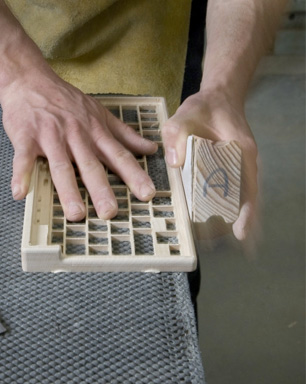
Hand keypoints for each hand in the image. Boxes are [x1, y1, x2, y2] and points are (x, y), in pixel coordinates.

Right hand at [0, 71, 157, 220]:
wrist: (30, 80)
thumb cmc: (65, 100)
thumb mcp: (100, 112)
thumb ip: (124, 134)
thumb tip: (150, 149)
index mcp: (95, 132)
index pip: (119, 156)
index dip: (134, 175)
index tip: (147, 193)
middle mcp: (76, 136)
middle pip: (90, 165)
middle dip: (101, 189)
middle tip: (110, 212)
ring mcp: (50, 137)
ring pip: (61, 166)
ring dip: (68, 190)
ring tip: (76, 213)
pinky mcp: (26, 137)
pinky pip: (24, 158)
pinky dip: (21, 174)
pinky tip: (20, 192)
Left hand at [161, 90, 258, 240]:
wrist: (218, 98)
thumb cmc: (206, 107)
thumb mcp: (185, 114)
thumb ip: (176, 134)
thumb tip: (175, 162)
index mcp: (241, 151)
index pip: (248, 187)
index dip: (246, 212)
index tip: (242, 234)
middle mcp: (245, 162)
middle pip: (247, 199)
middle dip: (239, 223)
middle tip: (223, 244)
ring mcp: (240, 166)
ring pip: (242, 198)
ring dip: (234, 218)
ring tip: (221, 241)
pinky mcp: (231, 168)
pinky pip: (233, 191)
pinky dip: (229, 207)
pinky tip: (218, 221)